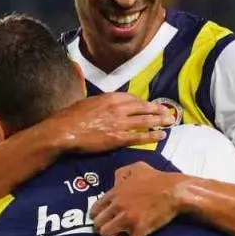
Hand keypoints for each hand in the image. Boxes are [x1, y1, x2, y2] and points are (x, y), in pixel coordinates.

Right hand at [42, 93, 173, 153]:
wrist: (64, 131)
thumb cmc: (71, 116)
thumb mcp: (87, 102)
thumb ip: (101, 103)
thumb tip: (105, 105)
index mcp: (110, 98)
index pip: (132, 98)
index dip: (143, 103)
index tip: (150, 105)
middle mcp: (118, 108)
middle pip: (143, 108)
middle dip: (157, 110)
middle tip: (168, 112)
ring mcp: (119, 123)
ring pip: (145, 121)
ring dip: (159, 121)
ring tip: (170, 122)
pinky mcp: (118, 138)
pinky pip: (139, 137)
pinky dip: (151, 136)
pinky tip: (161, 136)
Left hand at [90, 162, 188, 235]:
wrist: (174, 190)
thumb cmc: (157, 178)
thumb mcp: (136, 167)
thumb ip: (122, 173)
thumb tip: (115, 181)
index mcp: (115, 193)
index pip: (95, 209)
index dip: (96, 217)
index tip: (103, 221)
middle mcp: (117, 206)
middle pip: (97, 223)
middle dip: (103, 229)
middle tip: (113, 231)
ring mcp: (128, 218)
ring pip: (106, 234)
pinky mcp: (139, 229)